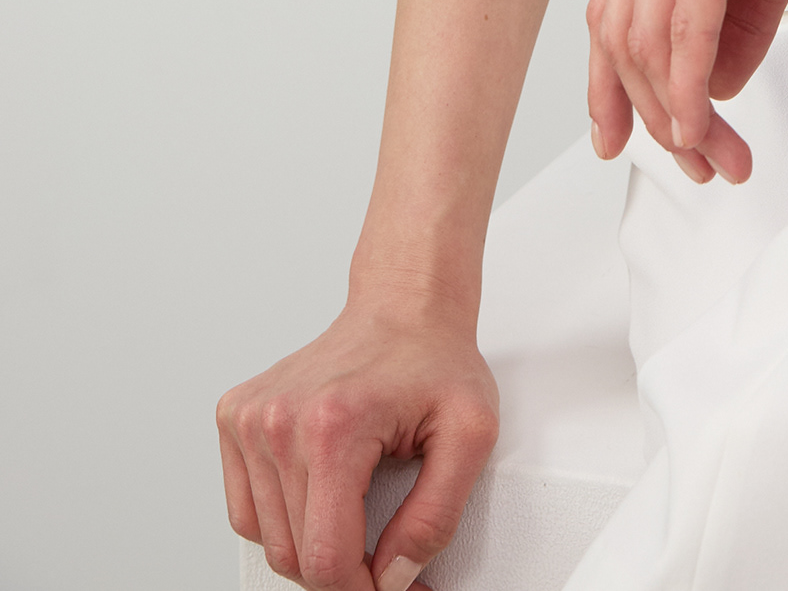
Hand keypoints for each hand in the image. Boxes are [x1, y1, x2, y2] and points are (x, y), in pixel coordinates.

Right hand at [216, 298, 498, 589]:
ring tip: (356, 516)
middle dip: (342, 572)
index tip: (391, 581)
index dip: (363, 589)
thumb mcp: (471, 435)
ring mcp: (250, 416)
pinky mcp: (235, 416)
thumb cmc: (435, 360)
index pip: (326, 559)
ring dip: (311, 546)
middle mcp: (279, 420)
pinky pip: (246, 509)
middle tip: (382, 556)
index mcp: (332, 425)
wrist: (404, 304)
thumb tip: (394, 577)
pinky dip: (281, 521)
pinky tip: (319, 496)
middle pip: (293, 556)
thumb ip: (436, 518)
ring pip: (267, 539)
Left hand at [586, 0, 787, 185]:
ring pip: (648, 37)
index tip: (627, 141)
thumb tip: (714, 84)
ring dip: (679, 113)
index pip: (614, 9)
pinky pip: (686, 20)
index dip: (615, 85)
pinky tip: (706, 121)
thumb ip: (740, 17)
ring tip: (718, 157)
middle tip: (703, 166)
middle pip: (621, 34)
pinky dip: (690, 83)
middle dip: (655, 115)